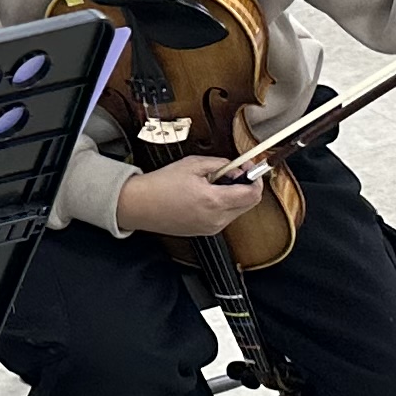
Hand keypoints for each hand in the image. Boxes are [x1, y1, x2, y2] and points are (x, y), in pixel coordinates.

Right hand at [118, 154, 274, 239]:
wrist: (140, 205)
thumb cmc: (160, 185)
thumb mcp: (193, 164)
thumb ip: (220, 164)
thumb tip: (236, 167)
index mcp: (215, 201)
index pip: (253, 194)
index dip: (255, 177)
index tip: (248, 167)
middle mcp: (216, 219)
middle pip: (250, 204)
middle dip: (246, 185)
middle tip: (234, 172)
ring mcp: (211, 228)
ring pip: (239, 211)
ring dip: (235, 195)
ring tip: (215, 183)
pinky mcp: (205, 231)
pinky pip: (225, 217)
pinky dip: (224, 204)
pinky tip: (207, 194)